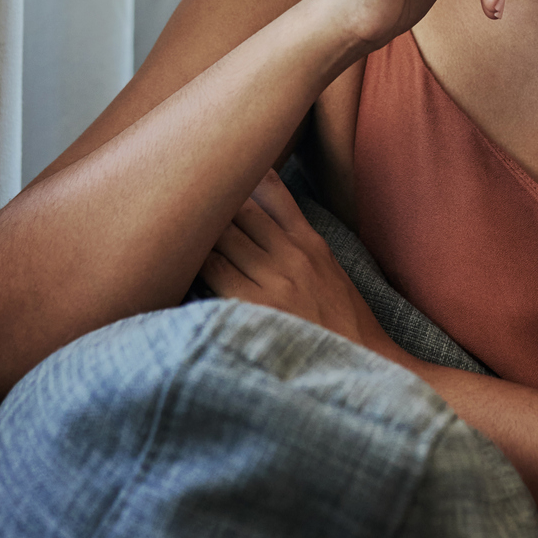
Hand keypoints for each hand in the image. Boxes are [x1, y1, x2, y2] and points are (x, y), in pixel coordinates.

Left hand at [198, 171, 402, 361]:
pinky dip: (196, 268)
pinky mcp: (256, 308)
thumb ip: (299, 243)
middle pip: (237, 211)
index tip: (214, 172)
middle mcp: (291, 255)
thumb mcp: (330, 271)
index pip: (270, 191)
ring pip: (220, 240)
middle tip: (179, 201)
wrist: (366, 365)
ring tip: (171, 233)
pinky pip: (215, 274)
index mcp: (310, 243)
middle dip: (210, 205)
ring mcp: (274, 281)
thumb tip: (267, 219)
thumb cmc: (342, 323)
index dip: (238, 178)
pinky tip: (178, 269)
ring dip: (196, 236)